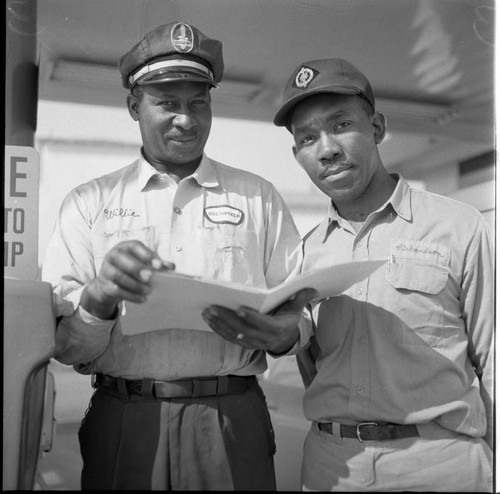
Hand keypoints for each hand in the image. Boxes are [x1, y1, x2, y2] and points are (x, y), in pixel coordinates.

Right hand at [81, 240, 174, 318]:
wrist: (108, 286)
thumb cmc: (130, 271)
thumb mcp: (143, 265)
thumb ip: (157, 265)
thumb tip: (171, 267)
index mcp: (125, 247)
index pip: (134, 246)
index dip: (147, 255)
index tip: (159, 265)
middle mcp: (114, 255)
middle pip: (122, 258)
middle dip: (137, 268)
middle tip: (150, 277)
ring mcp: (106, 270)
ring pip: (118, 275)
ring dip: (135, 284)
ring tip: (149, 291)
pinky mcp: (104, 285)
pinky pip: (117, 290)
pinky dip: (131, 295)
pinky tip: (143, 299)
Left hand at [201, 288, 317, 353]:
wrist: (284, 339)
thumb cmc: (288, 318)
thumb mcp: (296, 309)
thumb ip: (301, 298)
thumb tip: (312, 288)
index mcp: (277, 329)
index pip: (263, 324)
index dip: (251, 318)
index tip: (239, 308)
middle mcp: (264, 339)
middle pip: (243, 330)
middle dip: (226, 319)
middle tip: (212, 307)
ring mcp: (252, 343)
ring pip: (233, 335)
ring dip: (219, 324)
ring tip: (207, 311)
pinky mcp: (244, 344)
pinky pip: (229, 338)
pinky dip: (218, 329)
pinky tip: (209, 319)